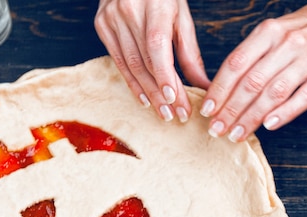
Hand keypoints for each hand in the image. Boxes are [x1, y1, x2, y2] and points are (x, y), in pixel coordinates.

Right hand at [94, 0, 210, 122]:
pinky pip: (118, 62)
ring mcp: (112, 18)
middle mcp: (129, 11)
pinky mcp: (102, 26)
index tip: (176, 99)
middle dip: (162, 92)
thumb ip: (190, 53)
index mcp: (155, 5)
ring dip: (148, 93)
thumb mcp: (182, 18)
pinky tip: (145, 99)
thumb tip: (204, 86)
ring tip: (164, 113)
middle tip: (176, 115)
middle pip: (145, 61)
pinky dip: (132, 83)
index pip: (158, 46)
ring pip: (131, 65)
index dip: (165, 75)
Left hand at [200, 0, 306, 141]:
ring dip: (252, 117)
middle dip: (231, 110)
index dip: (219, 90)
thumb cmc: (301, 30)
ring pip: (274, 94)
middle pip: (252, 82)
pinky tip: (268, 126)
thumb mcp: (272, 33)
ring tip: (237, 133)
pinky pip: (302, 99)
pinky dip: (284, 114)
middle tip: (217, 129)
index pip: (236, 64)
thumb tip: (223, 90)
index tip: (207, 110)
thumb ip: (251, 57)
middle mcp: (287, 45)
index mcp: (268, 32)